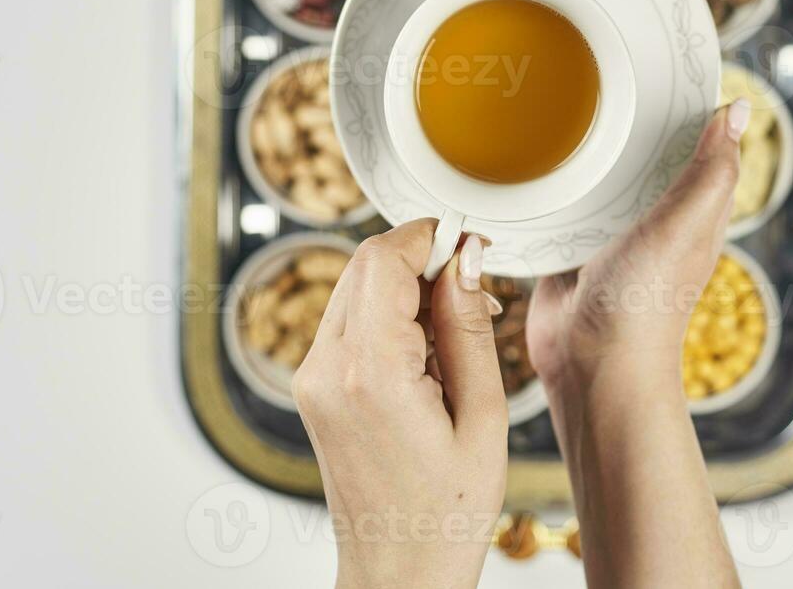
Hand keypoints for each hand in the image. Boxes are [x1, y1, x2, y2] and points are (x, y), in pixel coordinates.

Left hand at [293, 221, 507, 588]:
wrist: (398, 571)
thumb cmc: (445, 512)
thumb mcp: (481, 415)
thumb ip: (468, 326)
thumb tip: (465, 258)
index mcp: (369, 374)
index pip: (382, 259)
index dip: (429, 237)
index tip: (470, 242)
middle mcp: (326, 370)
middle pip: (364, 265)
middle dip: (420, 259)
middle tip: (474, 284)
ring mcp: (311, 379)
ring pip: (355, 288)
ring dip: (406, 287)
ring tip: (458, 330)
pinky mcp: (312, 387)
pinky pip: (348, 321)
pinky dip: (389, 315)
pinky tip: (428, 351)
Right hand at [524, 101, 749, 588]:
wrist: (589, 361)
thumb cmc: (644, 301)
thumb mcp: (684, 224)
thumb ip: (710, 170)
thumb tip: (738, 109)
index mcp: (689, 212)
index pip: (693, 147)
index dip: (683, 107)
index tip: (661, 61)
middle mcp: (650, 220)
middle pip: (640, 157)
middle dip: (624, 120)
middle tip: (596, 68)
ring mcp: (606, 235)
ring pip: (596, 178)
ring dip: (581, 150)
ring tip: (554, 99)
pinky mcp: (566, 249)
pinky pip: (557, 207)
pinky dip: (547, 186)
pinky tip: (527, 157)